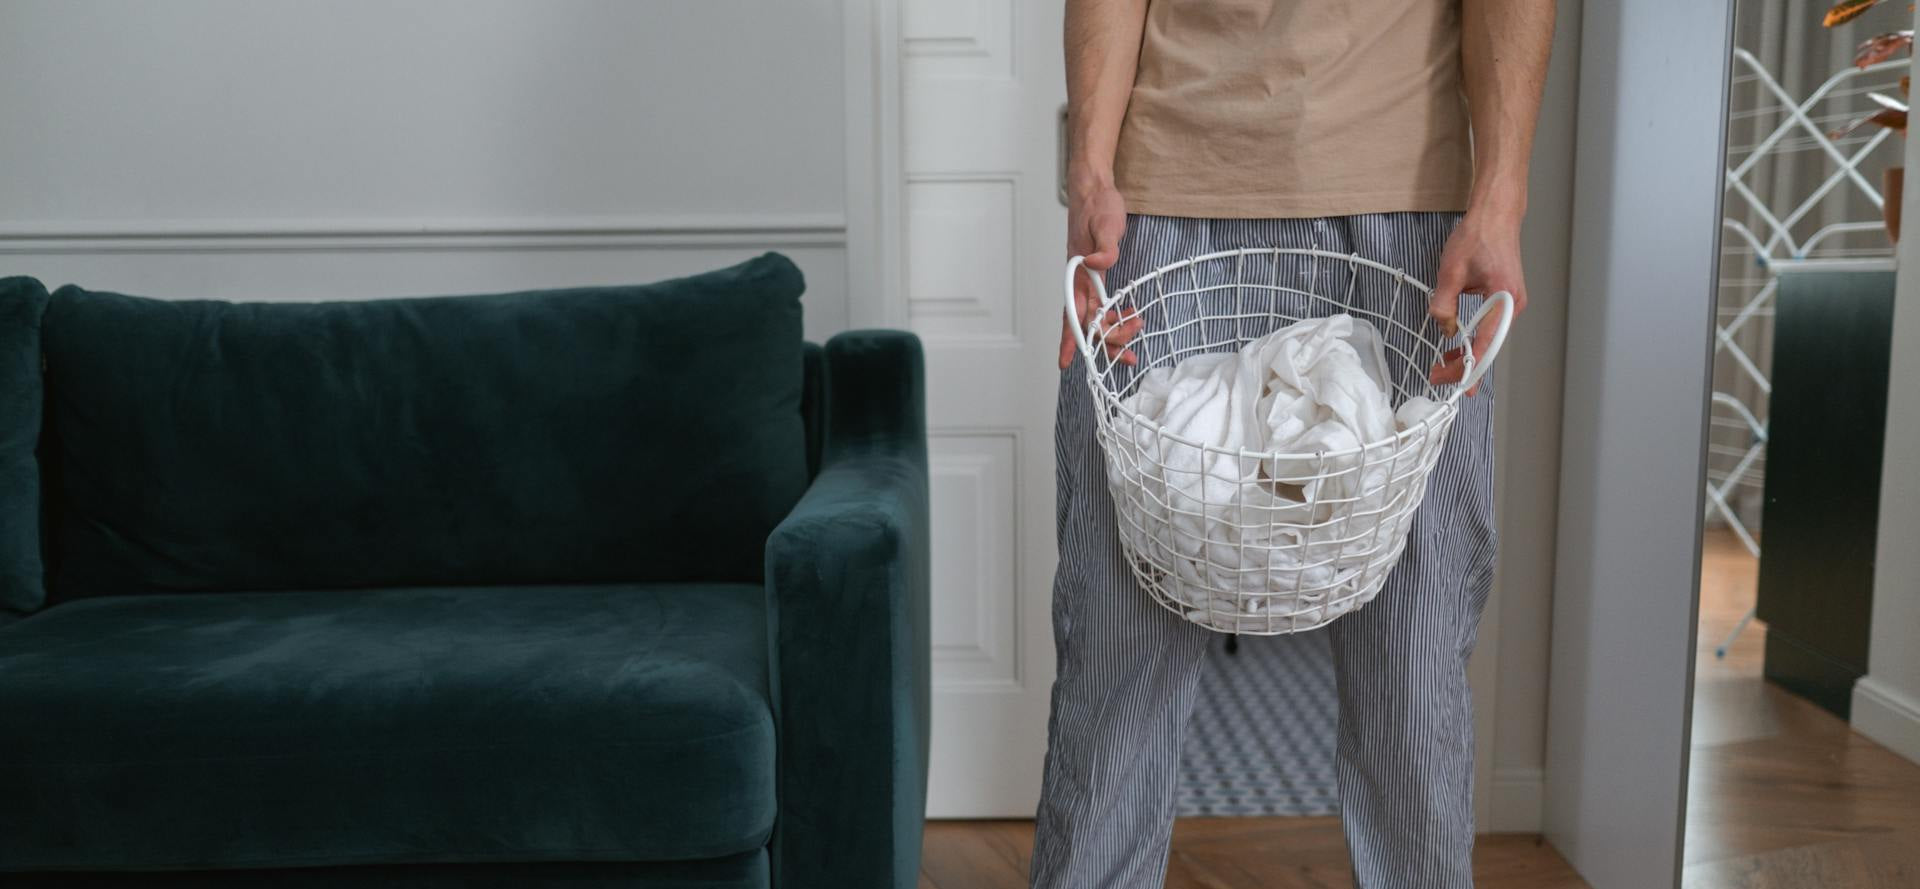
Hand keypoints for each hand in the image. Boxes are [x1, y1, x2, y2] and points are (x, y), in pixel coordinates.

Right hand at [1060, 179, 1142, 369]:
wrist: (1096, 192)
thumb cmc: (1097, 207)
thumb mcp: (1106, 225)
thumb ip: (1104, 248)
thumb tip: (1098, 264)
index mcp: (1078, 273)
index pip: (1072, 313)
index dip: (1069, 339)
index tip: (1065, 361)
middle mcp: (1081, 281)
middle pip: (1088, 323)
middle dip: (1106, 343)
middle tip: (1130, 355)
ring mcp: (1089, 280)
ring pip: (1097, 318)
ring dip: (1114, 333)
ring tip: (1135, 339)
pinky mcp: (1098, 276)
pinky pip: (1103, 305)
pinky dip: (1115, 318)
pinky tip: (1130, 318)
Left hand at [1429, 210, 1526, 395]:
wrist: (1495, 215)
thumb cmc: (1478, 237)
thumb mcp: (1451, 271)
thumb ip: (1444, 304)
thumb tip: (1445, 329)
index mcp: (1505, 299)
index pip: (1486, 342)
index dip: (1470, 366)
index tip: (1458, 384)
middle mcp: (1513, 305)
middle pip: (1490, 346)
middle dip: (1466, 365)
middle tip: (1440, 376)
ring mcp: (1512, 303)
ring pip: (1490, 337)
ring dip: (1469, 352)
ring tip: (1444, 365)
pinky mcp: (1506, 299)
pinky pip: (1490, 326)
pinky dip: (1475, 338)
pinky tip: (1458, 346)